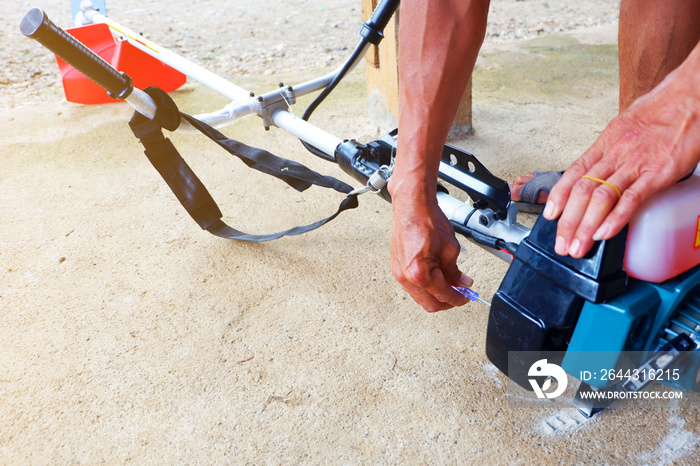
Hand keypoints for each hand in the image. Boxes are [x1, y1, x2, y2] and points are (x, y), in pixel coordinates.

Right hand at [389, 183, 472, 311]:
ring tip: (450, 283)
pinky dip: (426, 286)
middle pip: (429, 303)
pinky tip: (437, 277)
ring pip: (420, 296)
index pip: (442, 295)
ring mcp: (398, 272)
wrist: (412, 205)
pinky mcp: (397, 267)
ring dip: (436, 294)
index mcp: (419, 273)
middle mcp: (405, 276)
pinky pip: (413, 286)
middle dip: (447, 301)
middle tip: (460, 294)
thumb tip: (461, 283)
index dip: (458, 299)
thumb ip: (455, 271)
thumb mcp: (450, 249)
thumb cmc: (427, 220)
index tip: (466, 296)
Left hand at [543, 52, 699, 257]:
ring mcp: (635, 164)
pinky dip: (614, 218)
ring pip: (600, 198)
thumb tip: (598, 171)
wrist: (689, 96)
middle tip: (562, 243)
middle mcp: (614, 154)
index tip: (549, 216)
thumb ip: (611, 151)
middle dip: (568, 222)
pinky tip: (604, 234)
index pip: (573, 174)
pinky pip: (630, 198)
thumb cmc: (661, 111)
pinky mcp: (657, 173)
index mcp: (605, 144)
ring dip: (585, 226)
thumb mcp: (625, 128)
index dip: (558, 197)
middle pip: (581, 191)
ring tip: (578, 246)